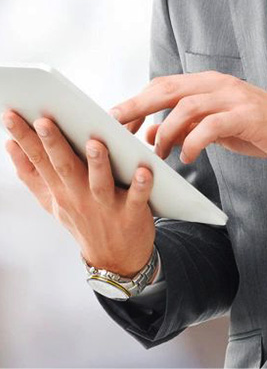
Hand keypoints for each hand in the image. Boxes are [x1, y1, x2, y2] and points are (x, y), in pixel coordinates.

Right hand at [2, 110, 155, 275]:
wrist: (115, 260)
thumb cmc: (83, 219)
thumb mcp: (51, 201)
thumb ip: (31, 173)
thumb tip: (9, 143)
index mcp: (60, 190)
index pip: (39, 160)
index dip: (24, 137)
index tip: (11, 114)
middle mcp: (79, 197)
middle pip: (65, 167)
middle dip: (54, 144)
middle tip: (44, 120)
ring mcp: (106, 206)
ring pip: (100, 182)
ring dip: (98, 162)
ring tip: (94, 142)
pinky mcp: (133, 214)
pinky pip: (138, 198)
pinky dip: (141, 185)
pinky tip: (144, 171)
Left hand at [110, 72, 266, 174]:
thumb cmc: (260, 131)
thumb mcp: (218, 127)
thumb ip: (188, 126)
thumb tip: (151, 135)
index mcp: (210, 83)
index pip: (163, 85)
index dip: (136, 101)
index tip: (115, 121)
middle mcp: (219, 84)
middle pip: (167, 89)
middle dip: (137, 108)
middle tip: (116, 129)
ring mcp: (234, 97)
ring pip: (185, 106)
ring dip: (165, 132)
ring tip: (158, 155)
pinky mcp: (248, 116)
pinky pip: (211, 125)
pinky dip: (192, 141)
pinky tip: (186, 157)